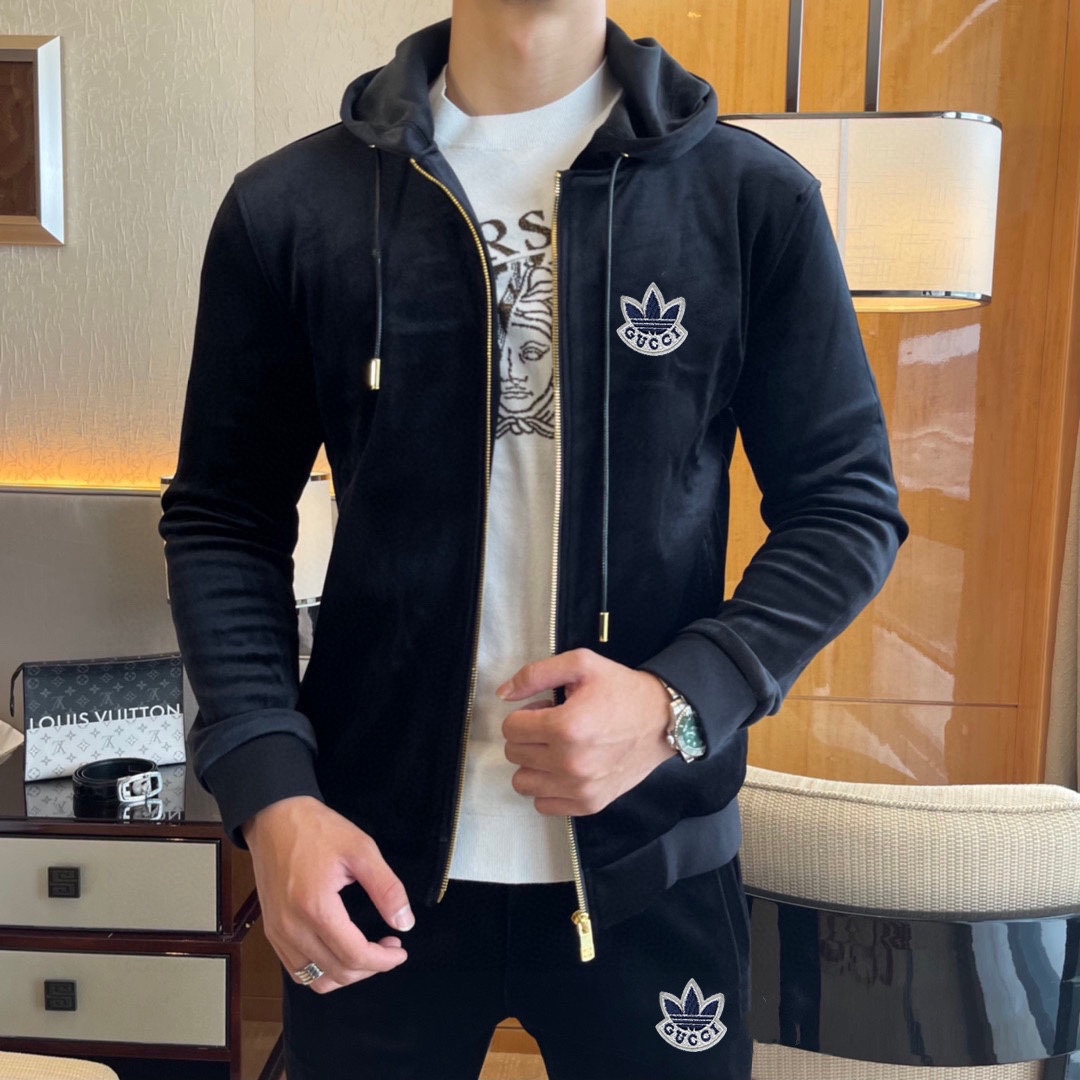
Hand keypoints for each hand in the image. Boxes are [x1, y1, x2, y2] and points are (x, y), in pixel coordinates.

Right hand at [242, 796, 412, 993]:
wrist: (273, 817)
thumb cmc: (316, 829)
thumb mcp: (361, 850)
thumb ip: (386, 888)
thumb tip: (404, 922)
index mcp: (316, 907)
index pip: (354, 955)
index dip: (383, 961)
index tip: (400, 951)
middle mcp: (292, 928)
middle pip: (337, 973)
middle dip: (370, 967)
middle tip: (389, 946)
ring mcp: (277, 933)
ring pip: (315, 979)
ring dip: (346, 974)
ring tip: (366, 951)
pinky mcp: (271, 932)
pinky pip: (297, 970)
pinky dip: (322, 971)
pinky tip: (339, 951)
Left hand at [498, 649, 673, 816]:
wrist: (662, 720)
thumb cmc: (622, 690)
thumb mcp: (581, 664)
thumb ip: (536, 674)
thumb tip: (503, 694)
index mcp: (565, 726)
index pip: (511, 728)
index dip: (524, 714)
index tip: (545, 709)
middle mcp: (570, 763)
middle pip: (514, 754)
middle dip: (528, 736)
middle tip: (553, 726)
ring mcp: (580, 788)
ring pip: (523, 782)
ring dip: (533, 764)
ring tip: (557, 749)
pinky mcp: (590, 804)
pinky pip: (543, 804)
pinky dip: (548, 787)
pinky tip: (565, 769)